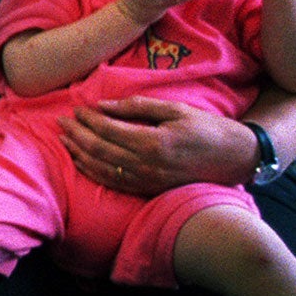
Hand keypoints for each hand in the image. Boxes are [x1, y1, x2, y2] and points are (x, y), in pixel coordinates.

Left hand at [59, 96, 256, 193]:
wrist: (235, 159)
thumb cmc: (207, 129)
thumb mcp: (176, 110)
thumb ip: (138, 107)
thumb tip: (103, 106)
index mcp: (153, 142)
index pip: (108, 131)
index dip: (88, 120)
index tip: (76, 109)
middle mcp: (146, 165)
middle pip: (99, 150)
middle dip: (77, 135)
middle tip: (60, 122)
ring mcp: (146, 181)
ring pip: (102, 168)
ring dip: (79, 153)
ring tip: (63, 139)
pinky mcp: (148, 189)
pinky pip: (113, 182)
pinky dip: (92, 171)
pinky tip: (80, 160)